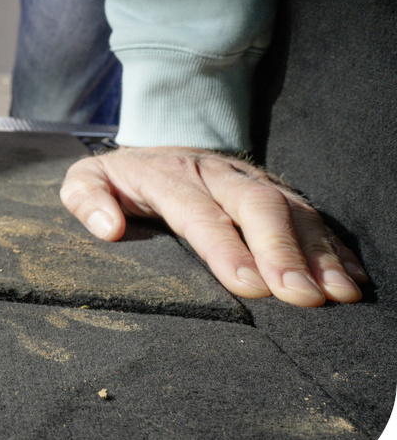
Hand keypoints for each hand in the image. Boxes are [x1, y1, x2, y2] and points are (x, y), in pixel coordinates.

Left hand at [60, 147, 368, 306]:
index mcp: (171, 176)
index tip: (248, 284)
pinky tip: (352, 277)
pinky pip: (314, 217)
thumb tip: (108, 228)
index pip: (200, 212)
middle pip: (258, 208)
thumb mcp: (87, 178)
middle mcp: (220, 175)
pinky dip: (336, 247)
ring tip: (338, 294)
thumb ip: (87, 200)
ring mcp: (255, 181)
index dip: (226, 247)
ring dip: (318, 253)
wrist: (160, 143)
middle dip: (283, 252)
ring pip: (293, 211)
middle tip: (301, 296)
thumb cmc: (122, 176)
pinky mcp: (279, 192)